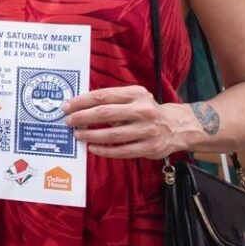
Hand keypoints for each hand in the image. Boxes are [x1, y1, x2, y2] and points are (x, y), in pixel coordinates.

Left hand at [63, 84, 202, 158]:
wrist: (178, 126)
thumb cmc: (147, 110)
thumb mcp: (134, 97)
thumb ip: (112, 100)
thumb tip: (80, 105)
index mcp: (136, 94)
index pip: (102, 96)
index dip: (81, 101)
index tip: (66, 106)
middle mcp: (143, 110)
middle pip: (105, 114)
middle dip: (82, 118)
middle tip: (68, 121)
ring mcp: (147, 130)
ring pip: (112, 135)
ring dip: (91, 135)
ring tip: (78, 135)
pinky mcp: (150, 147)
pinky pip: (123, 151)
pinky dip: (105, 151)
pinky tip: (93, 148)